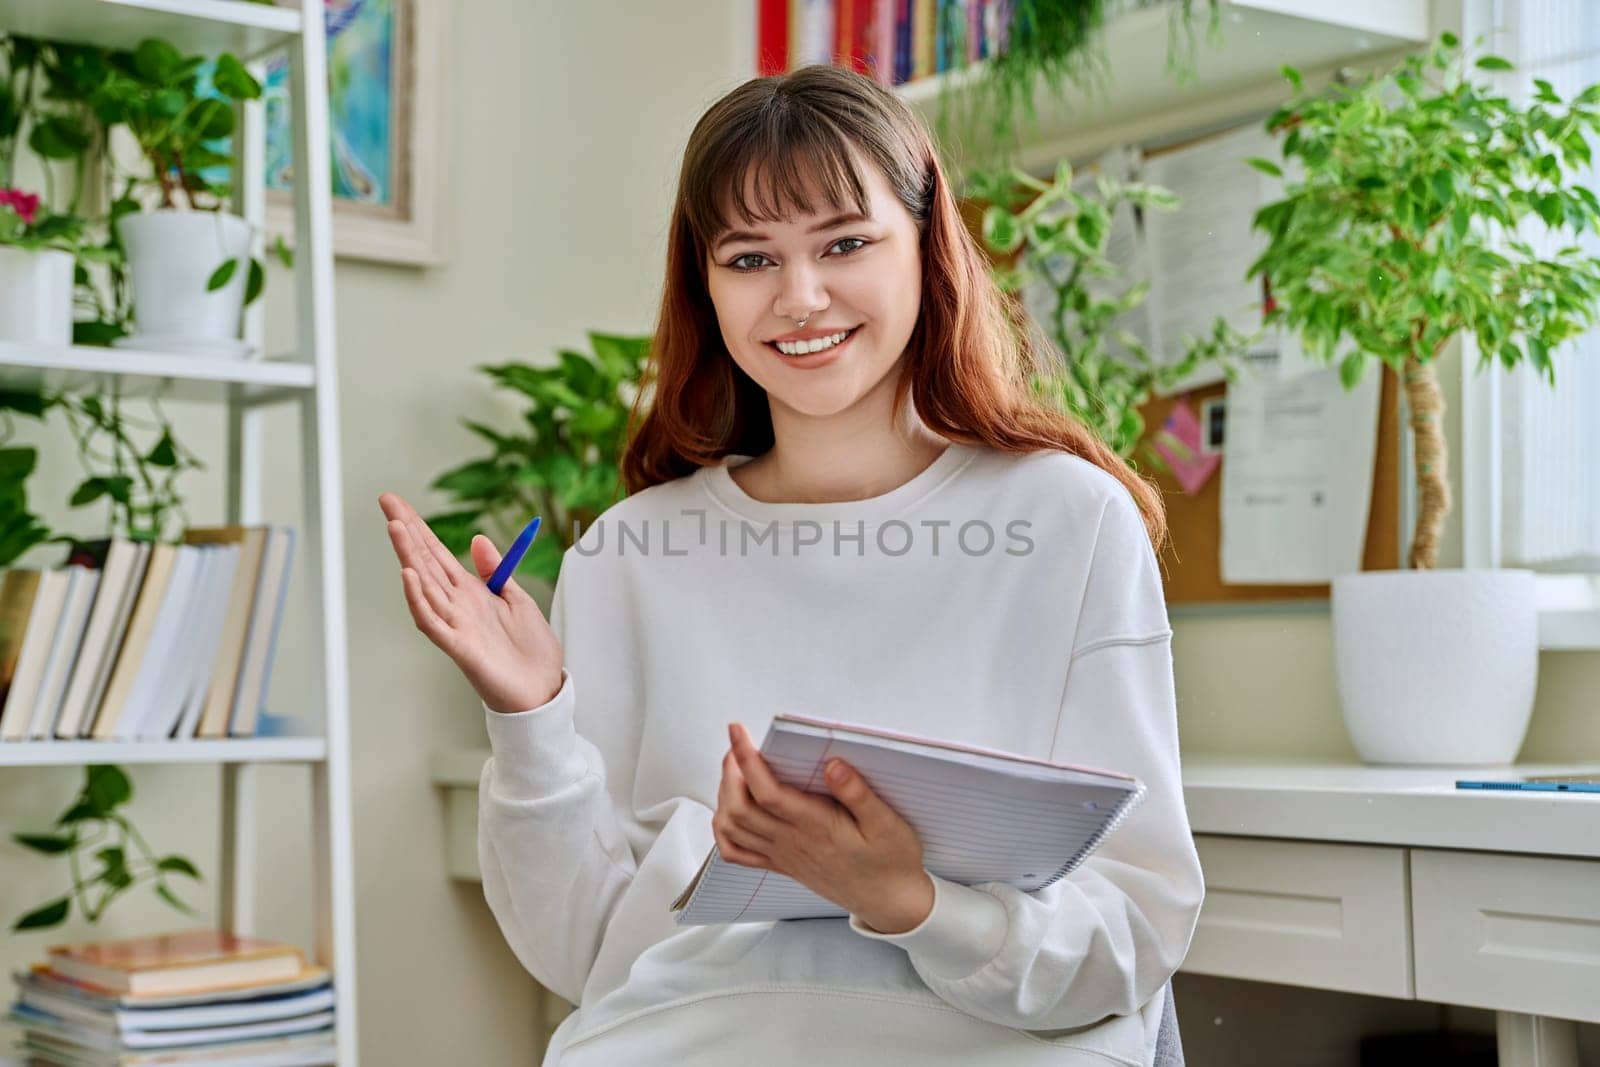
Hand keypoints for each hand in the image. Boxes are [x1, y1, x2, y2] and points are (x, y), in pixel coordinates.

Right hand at [378, 492, 562, 713]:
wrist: (542, 691)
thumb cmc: (530, 652)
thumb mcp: (518, 600)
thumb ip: (497, 572)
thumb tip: (477, 539)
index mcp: (471, 593)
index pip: (438, 553)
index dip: (419, 527)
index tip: (398, 503)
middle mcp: (457, 605)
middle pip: (425, 562)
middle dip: (406, 531)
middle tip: (386, 501)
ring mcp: (455, 625)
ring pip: (424, 586)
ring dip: (409, 556)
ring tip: (395, 527)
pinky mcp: (459, 646)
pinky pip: (432, 621)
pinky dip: (418, 599)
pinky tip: (409, 576)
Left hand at [712, 722, 934, 933]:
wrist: (889, 900)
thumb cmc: (890, 860)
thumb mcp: (887, 824)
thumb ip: (858, 794)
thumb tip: (833, 765)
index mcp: (817, 827)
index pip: (768, 791)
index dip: (746, 759)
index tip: (739, 731)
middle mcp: (793, 842)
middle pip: (740, 808)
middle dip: (730, 771)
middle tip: (737, 745)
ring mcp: (783, 856)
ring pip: (733, 828)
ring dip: (724, 795)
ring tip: (734, 769)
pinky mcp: (781, 865)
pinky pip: (737, 853)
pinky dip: (724, 830)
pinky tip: (728, 810)